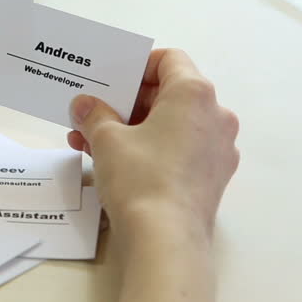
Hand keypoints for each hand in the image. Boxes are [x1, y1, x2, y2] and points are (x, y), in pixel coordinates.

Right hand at [66, 49, 238, 242]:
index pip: (169, 60)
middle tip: (93, 113)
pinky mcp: (212, 177)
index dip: (137, 66)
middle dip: (127, 103)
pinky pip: (178, 150)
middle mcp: (215, 116)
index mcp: (194, 94)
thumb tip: (84, 105)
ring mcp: (217, 149)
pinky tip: (116, 163)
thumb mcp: (106, 139)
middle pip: (169, 94)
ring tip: (92, 142)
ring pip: (171, 125)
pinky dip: (150, 149)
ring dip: (132, 128)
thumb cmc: (140, 178)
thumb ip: (94, 114)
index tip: (110, 82)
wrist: (165, 240)